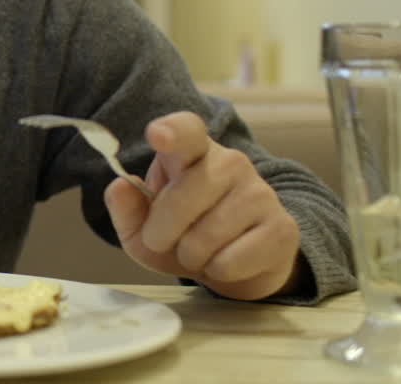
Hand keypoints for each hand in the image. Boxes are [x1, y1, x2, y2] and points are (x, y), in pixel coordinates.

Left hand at [104, 111, 301, 300]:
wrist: (236, 266)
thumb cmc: (182, 236)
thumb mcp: (143, 229)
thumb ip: (126, 209)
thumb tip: (118, 187)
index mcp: (192, 152)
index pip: (186, 130)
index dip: (171, 131)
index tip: (157, 135)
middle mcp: (230, 162)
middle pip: (183, 194)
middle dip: (162, 231)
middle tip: (166, 240)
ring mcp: (260, 192)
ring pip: (205, 235)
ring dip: (191, 255)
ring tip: (199, 250)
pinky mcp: (282, 228)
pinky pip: (230, 261)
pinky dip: (218, 271)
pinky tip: (226, 261)